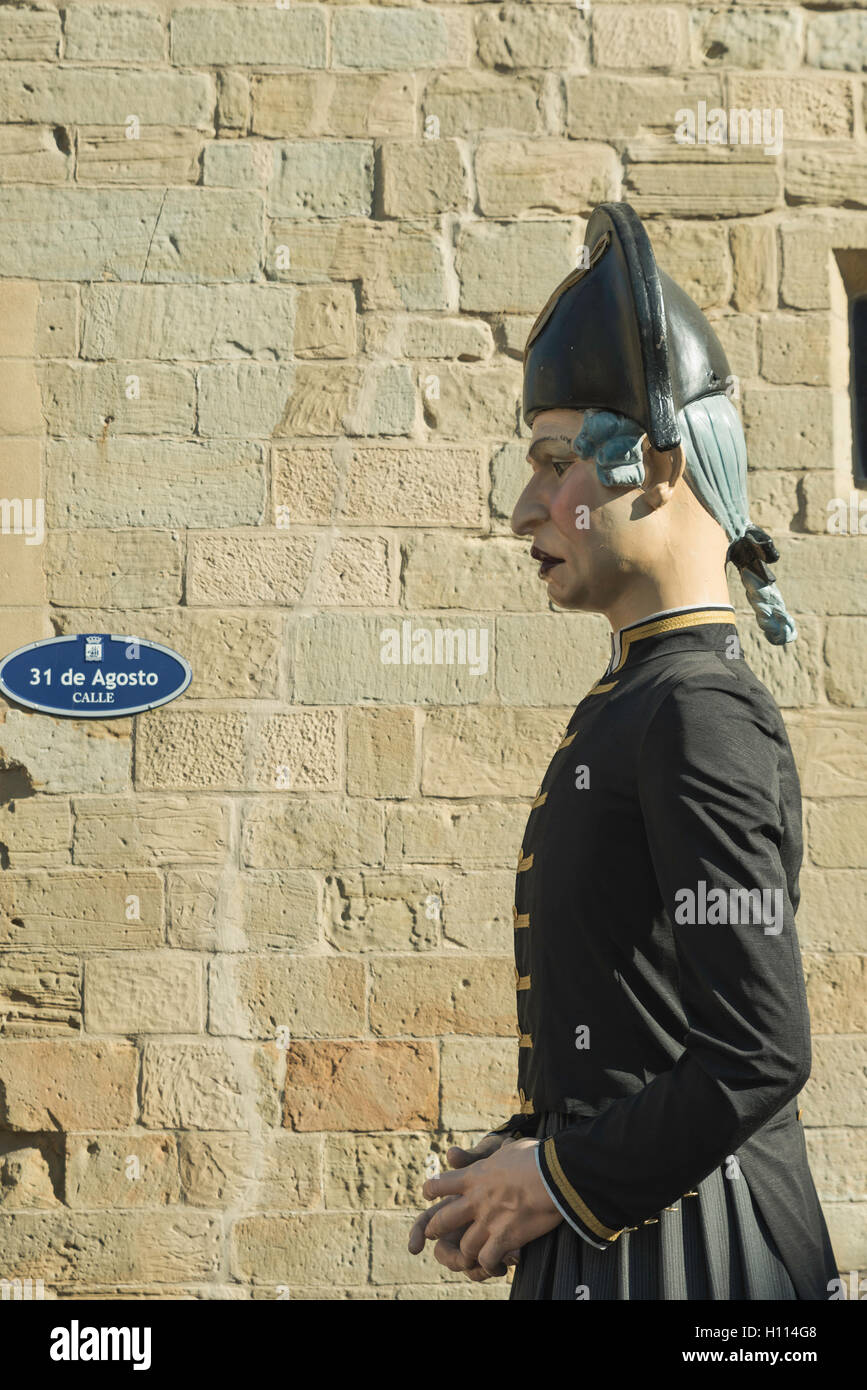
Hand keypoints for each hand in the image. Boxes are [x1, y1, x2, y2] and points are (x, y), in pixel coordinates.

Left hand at [415, 1137, 562, 1277]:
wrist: (555, 1175)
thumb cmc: (537, 1157)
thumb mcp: (512, 1148)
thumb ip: (501, 1151)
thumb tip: (506, 1146)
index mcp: (474, 1176)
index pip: (438, 1184)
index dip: (431, 1190)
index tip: (429, 1194)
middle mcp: (476, 1200)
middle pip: (441, 1220)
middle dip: (435, 1229)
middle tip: (435, 1234)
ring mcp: (488, 1221)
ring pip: (464, 1246)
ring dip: (467, 1251)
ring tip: (471, 1253)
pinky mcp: (504, 1238)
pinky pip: (486, 1259)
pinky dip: (489, 1264)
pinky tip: (495, 1262)